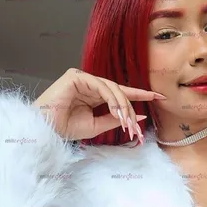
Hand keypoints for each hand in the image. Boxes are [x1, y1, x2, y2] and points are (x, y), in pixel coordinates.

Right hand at [33, 67, 165, 141]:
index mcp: (94, 95)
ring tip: (126, 124)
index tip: (160, 97)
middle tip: (136, 127)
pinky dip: (111, 99)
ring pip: (112, 88)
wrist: (47, 130)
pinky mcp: (76, 76)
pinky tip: (116, 111)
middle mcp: (90, 84)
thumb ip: (117, 119)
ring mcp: (83, 78)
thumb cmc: (66, 128)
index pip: (121, 93)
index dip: (140, 94)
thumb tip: (140, 116)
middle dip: (130, 108)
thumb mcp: (98, 125)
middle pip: (119, 92)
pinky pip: (100, 86)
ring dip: (122, 106)